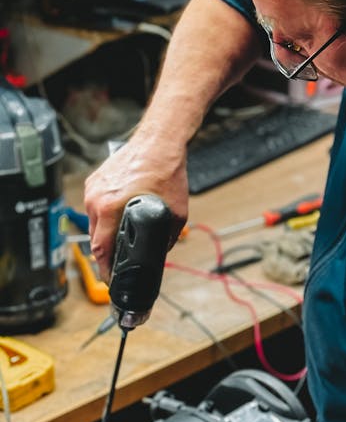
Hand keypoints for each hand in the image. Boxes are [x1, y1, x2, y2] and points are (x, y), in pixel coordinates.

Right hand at [84, 134, 188, 277]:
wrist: (159, 142)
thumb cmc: (167, 171)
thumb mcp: (176, 214)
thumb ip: (167, 238)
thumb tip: (161, 253)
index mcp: (110, 208)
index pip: (100, 249)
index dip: (105, 269)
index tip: (111, 280)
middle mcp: (96, 199)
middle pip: (94, 238)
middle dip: (106, 254)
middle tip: (118, 265)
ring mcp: (93, 189)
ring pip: (94, 223)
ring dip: (105, 234)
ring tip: (119, 241)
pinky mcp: (94, 182)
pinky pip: (95, 207)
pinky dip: (105, 216)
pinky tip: (118, 218)